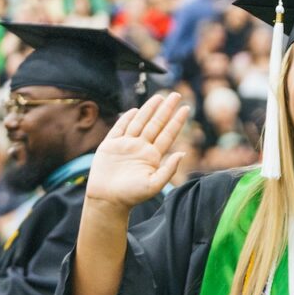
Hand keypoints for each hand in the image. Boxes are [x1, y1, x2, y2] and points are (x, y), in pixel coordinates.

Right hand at [85, 92, 188, 211]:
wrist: (107, 200)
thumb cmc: (132, 195)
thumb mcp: (154, 184)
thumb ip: (168, 169)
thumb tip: (183, 153)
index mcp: (153, 156)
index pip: (168, 134)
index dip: (176, 121)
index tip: (186, 108)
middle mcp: (141, 148)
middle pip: (156, 124)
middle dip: (165, 109)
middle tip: (175, 94)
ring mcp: (125, 145)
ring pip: (139, 122)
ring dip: (149, 109)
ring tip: (159, 97)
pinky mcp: (110, 146)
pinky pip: (119, 128)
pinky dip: (126, 119)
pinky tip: (135, 110)